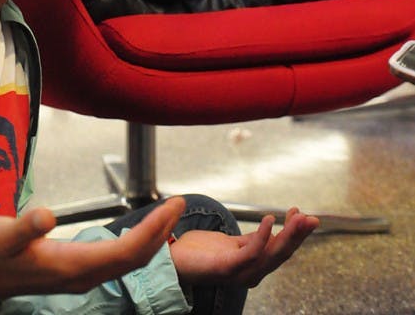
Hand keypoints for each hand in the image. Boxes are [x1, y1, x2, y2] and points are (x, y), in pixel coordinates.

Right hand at [0, 195, 185, 310]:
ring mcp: (80, 277)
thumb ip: (24, 227)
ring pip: (127, 262)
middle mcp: (82, 277)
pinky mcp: (75, 272)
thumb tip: (44, 215)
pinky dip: (135, 244)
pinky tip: (140, 230)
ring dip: (151, 238)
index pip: (126, 252)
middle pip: (134, 260)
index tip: (172, 205)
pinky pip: (116, 261)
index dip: (153, 230)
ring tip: (166, 213)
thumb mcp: (1, 236)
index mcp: (70, 267)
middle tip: (178, 204)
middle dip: (160, 232)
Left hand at [170, 207, 318, 289]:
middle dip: (298, 235)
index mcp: (252, 265)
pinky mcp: (227, 268)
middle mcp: (250, 272)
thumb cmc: (199, 253)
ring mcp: (239, 272)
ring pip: (271, 254)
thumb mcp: (230, 243)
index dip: (293, 233)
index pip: (279, 249)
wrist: (172, 261)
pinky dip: (263, 236)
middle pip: (281, 253)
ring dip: (287, 234)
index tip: (302, 214)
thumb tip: (270, 227)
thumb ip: (250, 240)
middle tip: (312, 219)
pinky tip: (269, 220)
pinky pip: (251, 253)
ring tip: (298, 217)